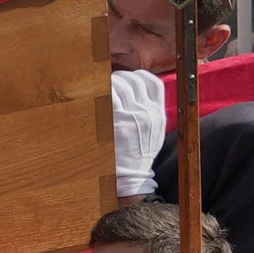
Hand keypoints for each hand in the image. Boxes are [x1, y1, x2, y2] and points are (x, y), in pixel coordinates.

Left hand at [111, 70, 166, 198]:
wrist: (133, 175)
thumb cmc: (139, 155)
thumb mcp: (154, 133)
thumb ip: (149, 114)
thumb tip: (140, 99)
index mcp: (159, 113)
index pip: (154, 83)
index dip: (139, 77)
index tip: (129, 78)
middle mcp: (148, 111)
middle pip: (135, 80)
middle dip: (121, 77)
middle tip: (110, 82)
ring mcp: (134, 114)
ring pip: (123, 84)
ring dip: (110, 82)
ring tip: (100, 86)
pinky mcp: (118, 119)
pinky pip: (110, 95)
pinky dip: (103, 90)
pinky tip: (95, 93)